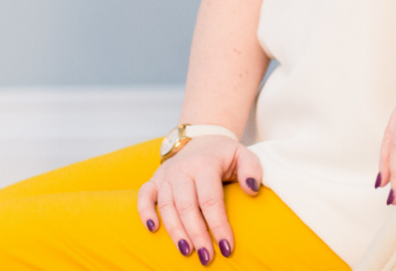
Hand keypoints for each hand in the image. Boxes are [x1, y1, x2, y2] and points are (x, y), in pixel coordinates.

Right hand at [137, 135, 262, 261]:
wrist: (202, 138)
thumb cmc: (224, 154)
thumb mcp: (242, 154)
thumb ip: (251, 168)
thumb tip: (251, 190)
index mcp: (205, 164)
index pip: (211, 199)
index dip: (218, 225)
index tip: (227, 248)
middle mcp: (183, 168)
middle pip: (187, 206)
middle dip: (197, 234)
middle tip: (206, 257)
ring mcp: (166, 174)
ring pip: (166, 206)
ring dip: (175, 231)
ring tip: (187, 252)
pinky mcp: (155, 179)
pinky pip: (144, 195)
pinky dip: (145, 211)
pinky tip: (152, 229)